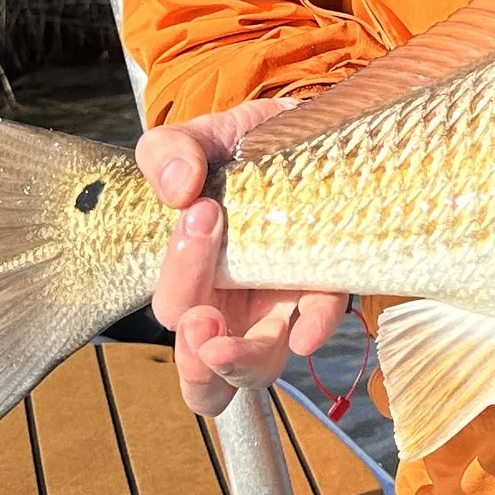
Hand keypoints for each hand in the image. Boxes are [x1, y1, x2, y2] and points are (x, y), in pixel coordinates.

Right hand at [139, 106, 350, 417]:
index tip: (198, 216)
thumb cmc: (235, 149)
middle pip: (202, 367)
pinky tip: (304, 331)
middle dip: (195, 354)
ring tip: (227, 345)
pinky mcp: (326, 284)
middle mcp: (231, 305)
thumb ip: (169, 153)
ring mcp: (279, 303)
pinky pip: (321, 317)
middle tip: (201, 318)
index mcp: (191, 276)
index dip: (177, 282)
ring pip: (256, 367)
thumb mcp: (197, 140)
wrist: (299, 126)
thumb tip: (177, 185)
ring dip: (240, 362)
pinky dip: (312, 327)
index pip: (173, 309)